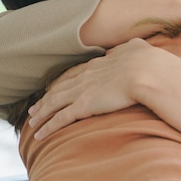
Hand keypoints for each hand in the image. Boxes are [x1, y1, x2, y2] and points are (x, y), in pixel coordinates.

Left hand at [27, 39, 153, 139]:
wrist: (147, 71)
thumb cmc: (147, 61)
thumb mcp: (137, 48)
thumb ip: (131, 47)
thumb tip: (133, 45)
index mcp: (97, 64)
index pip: (72, 74)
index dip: (60, 82)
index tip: (52, 88)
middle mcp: (85, 77)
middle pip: (58, 89)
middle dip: (45, 99)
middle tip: (35, 108)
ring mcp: (83, 91)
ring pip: (54, 103)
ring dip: (41, 113)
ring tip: (32, 121)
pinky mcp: (85, 105)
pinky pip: (60, 119)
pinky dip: (48, 127)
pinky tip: (39, 135)